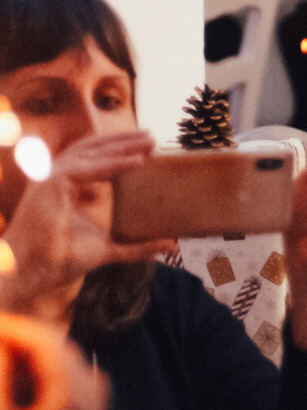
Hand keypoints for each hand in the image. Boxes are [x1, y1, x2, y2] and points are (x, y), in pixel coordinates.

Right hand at [0, 132, 169, 321]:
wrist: (33, 272)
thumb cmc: (60, 259)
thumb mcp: (108, 248)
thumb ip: (137, 245)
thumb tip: (170, 245)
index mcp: (64, 188)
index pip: (91, 159)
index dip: (117, 151)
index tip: (146, 149)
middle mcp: (55, 178)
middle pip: (92, 149)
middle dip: (123, 141)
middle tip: (153, 138)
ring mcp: (51, 178)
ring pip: (91, 152)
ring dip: (122, 145)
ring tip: (150, 142)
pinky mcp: (51, 183)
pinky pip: (89, 167)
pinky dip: (114, 163)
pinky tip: (138, 162)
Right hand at [0, 315, 105, 409]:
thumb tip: (0, 339)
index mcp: (73, 404)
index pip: (49, 345)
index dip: (16, 329)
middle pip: (66, 355)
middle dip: (28, 341)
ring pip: (73, 372)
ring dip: (40, 359)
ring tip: (4, 355)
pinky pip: (76, 394)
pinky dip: (50, 380)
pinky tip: (21, 383)